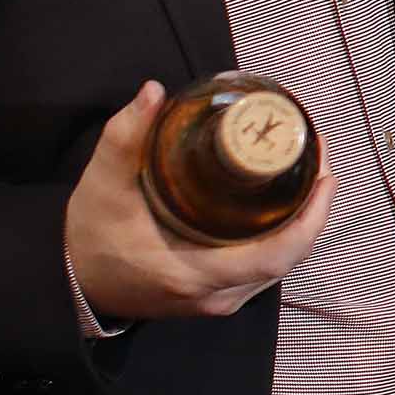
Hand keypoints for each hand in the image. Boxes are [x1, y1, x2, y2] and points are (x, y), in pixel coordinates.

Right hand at [65, 81, 333, 322]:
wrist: (69, 284)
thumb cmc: (90, 236)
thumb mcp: (102, 184)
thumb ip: (126, 137)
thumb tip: (153, 91)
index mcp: (195, 273)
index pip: (275, 255)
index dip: (310, 218)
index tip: (325, 175)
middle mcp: (215, 296)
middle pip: (287, 257)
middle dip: (312, 209)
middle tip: (318, 157)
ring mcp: (217, 302)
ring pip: (279, 265)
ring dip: (300, 221)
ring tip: (309, 171)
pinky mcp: (214, 298)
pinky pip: (263, 268)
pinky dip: (282, 236)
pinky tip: (284, 201)